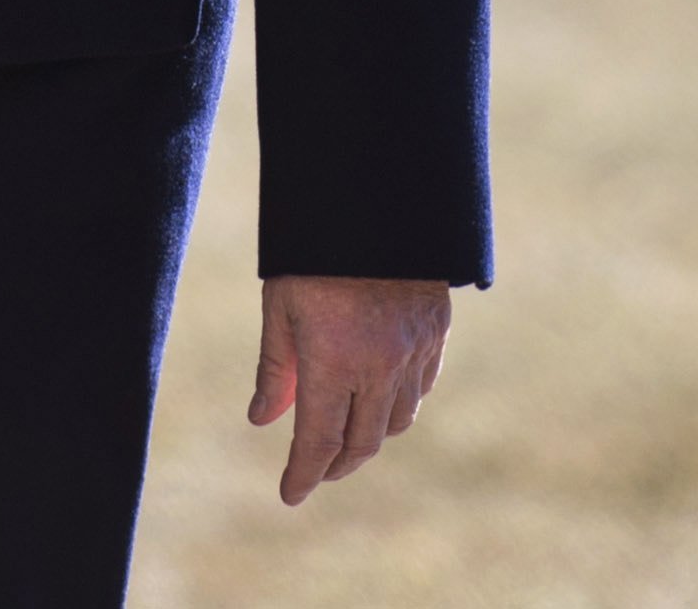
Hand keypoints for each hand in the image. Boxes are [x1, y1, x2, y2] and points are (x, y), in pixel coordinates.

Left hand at [246, 274, 451, 505]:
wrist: (375, 201)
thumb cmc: (313, 253)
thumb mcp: (280, 306)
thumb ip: (275, 368)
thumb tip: (261, 420)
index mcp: (334, 360)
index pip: (319, 440)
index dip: (303, 473)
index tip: (289, 495)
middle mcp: (381, 365)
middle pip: (362, 442)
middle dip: (335, 465)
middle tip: (315, 472)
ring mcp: (415, 350)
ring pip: (396, 420)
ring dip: (368, 437)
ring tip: (344, 438)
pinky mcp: (436, 332)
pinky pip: (421, 388)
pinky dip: (398, 405)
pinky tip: (379, 400)